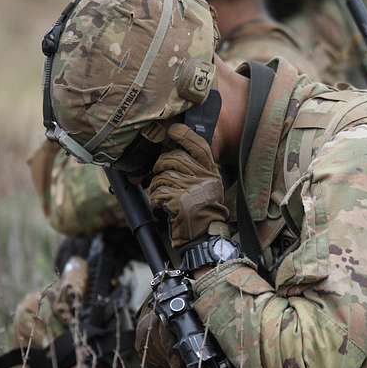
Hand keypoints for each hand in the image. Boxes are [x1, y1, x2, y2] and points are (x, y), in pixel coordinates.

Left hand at [147, 123, 227, 247]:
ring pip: (162, 175)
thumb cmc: (201, 212)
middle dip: (160, 166)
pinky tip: (162, 207)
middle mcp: (204, 178)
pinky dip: (155, 200)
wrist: (204, 236)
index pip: (199, 145)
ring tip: (164, 198)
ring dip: (157, 187)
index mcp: (211, 172)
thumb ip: (194, 170)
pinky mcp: (179, 200)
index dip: (184, 135)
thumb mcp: (206, 187)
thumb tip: (171, 151)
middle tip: (159, 175)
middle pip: (174, 158)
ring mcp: (192, 188)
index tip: (172, 130)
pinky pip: (158, 192)